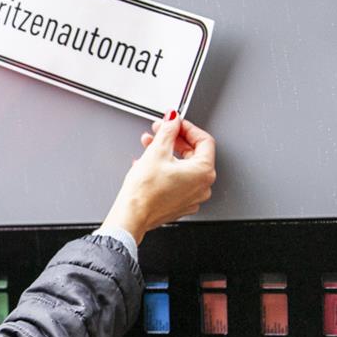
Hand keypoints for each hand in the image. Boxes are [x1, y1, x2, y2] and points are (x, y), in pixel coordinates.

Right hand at [101, 113, 216, 243]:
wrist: (132, 215)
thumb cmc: (145, 192)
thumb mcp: (157, 151)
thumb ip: (168, 131)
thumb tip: (173, 120)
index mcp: (203, 172)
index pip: (204, 141)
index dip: (187, 128)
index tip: (175, 123)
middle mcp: (202, 186)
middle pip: (193, 154)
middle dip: (174, 140)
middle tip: (159, 131)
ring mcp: (192, 197)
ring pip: (183, 167)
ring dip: (167, 153)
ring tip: (149, 146)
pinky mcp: (180, 204)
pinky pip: (178, 180)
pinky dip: (166, 169)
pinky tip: (150, 164)